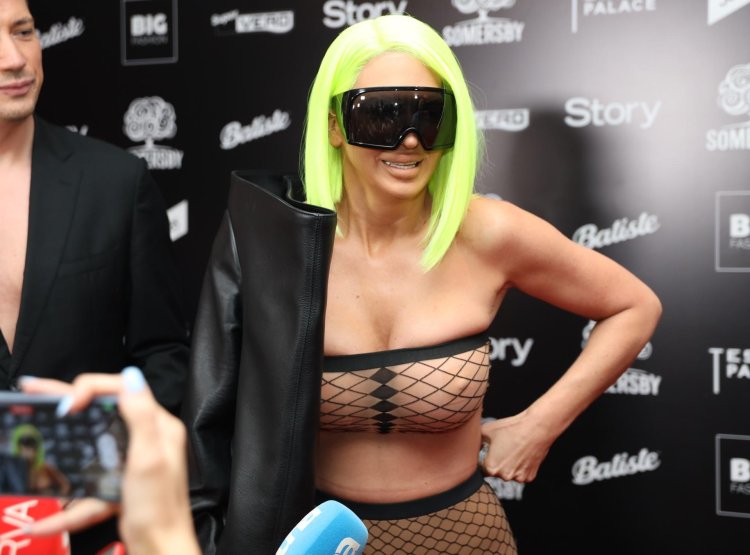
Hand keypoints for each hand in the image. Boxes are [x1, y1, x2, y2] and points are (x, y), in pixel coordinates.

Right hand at [20, 369, 199, 554]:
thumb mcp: (149, 457)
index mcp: (156, 425)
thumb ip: (139, 416)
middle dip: (66, 400)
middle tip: (33, 392)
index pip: (121, 390)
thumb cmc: (160, 505)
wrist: (161, 547)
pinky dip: (65, 508)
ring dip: (58, 444)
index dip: (91, 389)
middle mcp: (143, 437)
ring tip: (30, 431)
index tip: (68, 405)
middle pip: (99, 412)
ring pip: (87, 447)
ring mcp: (128, 461)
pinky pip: (86, 488)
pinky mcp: (117, 485)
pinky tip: (42, 523)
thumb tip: (131, 377)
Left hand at [480, 411, 554, 482]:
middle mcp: (504, 477)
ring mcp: (519, 478)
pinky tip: (522, 454)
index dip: (482, 459)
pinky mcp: (530, 476)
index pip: (481, 469)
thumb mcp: (486, 430)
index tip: (487, 451)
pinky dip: (520, 466)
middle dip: (497, 462)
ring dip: (509, 465)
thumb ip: (475, 441)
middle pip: (496, 472)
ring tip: (513, 449)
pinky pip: (520, 473)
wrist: (536, 428)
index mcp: (491, 468)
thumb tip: (470, 444)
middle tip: (502, 448)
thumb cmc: (511, 428)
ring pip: (509, 473)